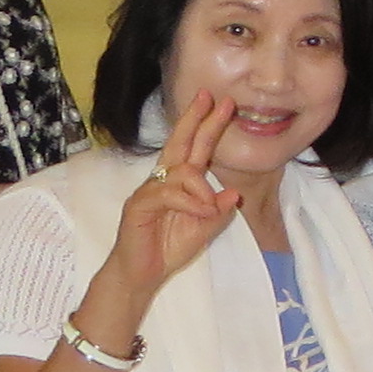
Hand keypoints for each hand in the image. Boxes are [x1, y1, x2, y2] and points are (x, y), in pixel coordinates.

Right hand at [103, 88, 242, 309]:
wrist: (142, 274)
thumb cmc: (168, 248)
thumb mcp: (203, 229)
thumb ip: (217, 211)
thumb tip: (233, 193)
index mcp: (179, 183)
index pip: (195, 148)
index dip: (207, 125)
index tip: (223, 104)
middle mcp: (163, 181)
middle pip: (180, 143)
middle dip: (196, 119)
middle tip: (211, 97)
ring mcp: (149, 191)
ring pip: (181, 172)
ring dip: (202, 189)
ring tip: (208, 209)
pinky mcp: (138, 205)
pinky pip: (168, 194)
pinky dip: (189, 202)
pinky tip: (199, 211)